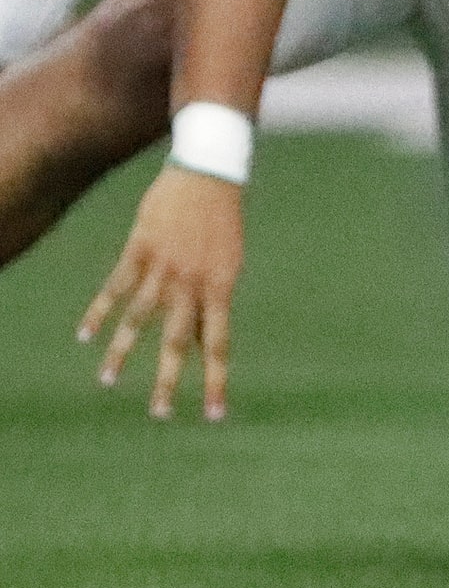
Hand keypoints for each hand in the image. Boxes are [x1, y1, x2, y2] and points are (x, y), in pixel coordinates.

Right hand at [79, 165, 243, 421]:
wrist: (210, 171)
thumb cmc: (220, 220)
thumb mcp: (225, 262)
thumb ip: (209, 299)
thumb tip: (199, 339)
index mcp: (220, 286)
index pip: (218, 343)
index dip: (216, 380)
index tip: (215, 416)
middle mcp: (192, 282)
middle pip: (178, 341)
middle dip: (168, 380)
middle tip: (160, 415)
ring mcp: (164, 266)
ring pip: (140, 318)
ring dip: (122, 352)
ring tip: (108, 383)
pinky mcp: (140, 249)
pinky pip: (116, 287)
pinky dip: (99, 312)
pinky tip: (85, 337)